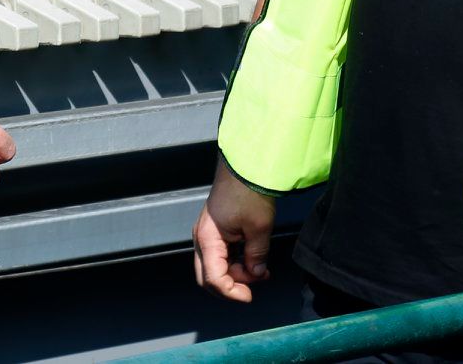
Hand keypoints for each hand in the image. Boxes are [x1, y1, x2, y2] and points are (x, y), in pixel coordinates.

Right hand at [192, 157, 274, 302]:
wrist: (246, 165)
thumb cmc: (248, 190)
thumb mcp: (259, 227)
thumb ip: (257, 255)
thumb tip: (256, 272)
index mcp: (208, 238)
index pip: (213, 279)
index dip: (231, 292)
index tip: (249, 296)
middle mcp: (202, 238)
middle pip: (209, 277)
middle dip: (232, 285)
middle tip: (255, 281)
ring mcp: (207, 233)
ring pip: (216, 266)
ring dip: (237, 272)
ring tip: (260, 268)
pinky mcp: (216, 229)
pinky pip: (222, 254)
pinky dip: (237, 261)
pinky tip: (253, 258)